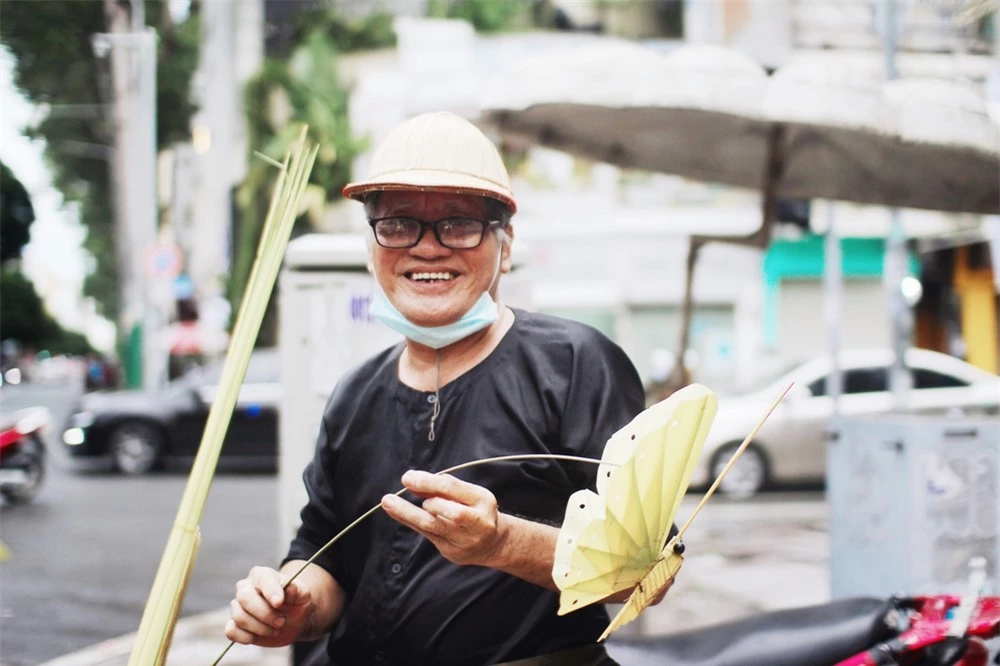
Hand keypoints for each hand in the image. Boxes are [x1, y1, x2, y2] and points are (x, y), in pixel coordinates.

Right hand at [225, 566, 312, 647]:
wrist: (292, 622)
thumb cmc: (297, 603)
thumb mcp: (303, 596)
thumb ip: (297, 590)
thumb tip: (290, 588)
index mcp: (263, 575)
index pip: (263, 579)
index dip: (270, 591)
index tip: (279, 603)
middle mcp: (246, 587)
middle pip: (245, 598)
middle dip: (265, 614)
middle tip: (281, 622)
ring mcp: (238, 606)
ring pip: (239, 617)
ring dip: (260, 628)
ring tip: (276, 629)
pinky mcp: (234, 624)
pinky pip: (231, 631)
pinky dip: (245, 637)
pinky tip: (258, 637)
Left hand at [382, 470, 506, 566]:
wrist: (493, 543)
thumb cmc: (476, 511)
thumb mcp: (468, 494)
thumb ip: (444, 488)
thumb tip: (415, 482)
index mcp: (483, 500)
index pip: (454, 488)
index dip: (428, 482)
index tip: (408, 477)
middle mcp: (478, 522)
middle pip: (449, 511)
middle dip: (425, 499)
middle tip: (406, 487)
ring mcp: (464, 540)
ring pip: (433, 526)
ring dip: (407, 513)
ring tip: (388, 502)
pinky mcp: (451, 552)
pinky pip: (427, 535)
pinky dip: (410, 522)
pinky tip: (397, 513)